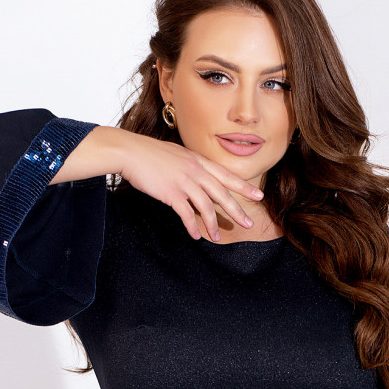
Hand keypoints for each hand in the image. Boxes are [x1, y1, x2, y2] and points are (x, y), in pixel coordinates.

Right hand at [118, 131, 265, 241]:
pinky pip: (187, 214)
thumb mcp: (177, 155)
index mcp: (198, 161)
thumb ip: (191, 166)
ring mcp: (184, 181)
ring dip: (213, 225)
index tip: (258, 196)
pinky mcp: (171, 193)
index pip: (226, 175)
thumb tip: (200, 179)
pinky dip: (192, 226)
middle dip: (237, 210)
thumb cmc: (150, 153)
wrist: (129, 151)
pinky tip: (196, 236)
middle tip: (248, 224)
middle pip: (222, 193)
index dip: (243, 187)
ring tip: (217, 238)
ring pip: (207, 207)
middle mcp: (195, 170)